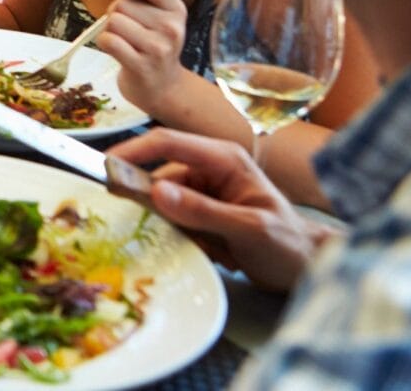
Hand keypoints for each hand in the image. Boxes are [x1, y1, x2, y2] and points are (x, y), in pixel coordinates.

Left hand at [100, 0, 191, 113]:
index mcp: (176, 9)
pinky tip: (115, 50)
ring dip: (110, 30)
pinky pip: (108, 41)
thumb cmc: (156, 45)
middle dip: (117, 12)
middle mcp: (170, 27)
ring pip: (113, 21)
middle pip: (123, 3)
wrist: (163, 87)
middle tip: (128, 27)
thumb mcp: (163, 15)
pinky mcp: (140, 66)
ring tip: (124, 40)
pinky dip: (104, 43)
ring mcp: (157, 48)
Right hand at [108, 128, 334, 290]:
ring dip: (177, 228)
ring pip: (164, 203)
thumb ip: (202, 210)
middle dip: (159, 207)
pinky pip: (174, 220)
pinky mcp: (201, 211)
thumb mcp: (248, 229)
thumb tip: (155, 192)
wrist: (307, 268)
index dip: (131, 151)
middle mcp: (210, 168)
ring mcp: (204, 190)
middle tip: (173, 233)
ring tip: (213, 249)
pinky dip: (184, 238)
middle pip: (159, 176)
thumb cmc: (287, 244)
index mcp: (223, 158)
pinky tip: (216, 252)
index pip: (166, 143)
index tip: (103, 169)